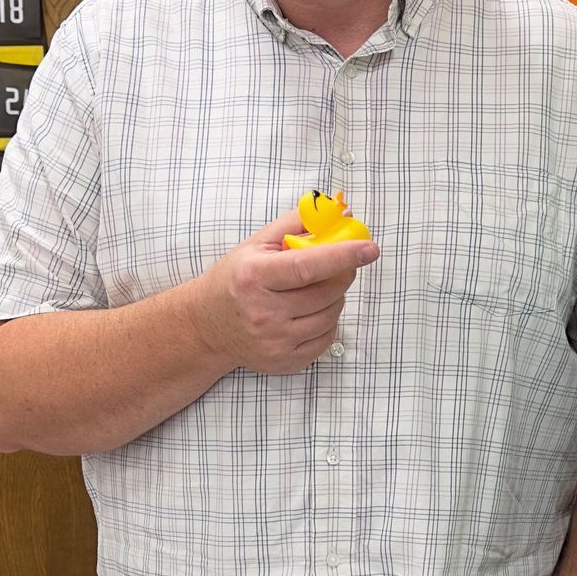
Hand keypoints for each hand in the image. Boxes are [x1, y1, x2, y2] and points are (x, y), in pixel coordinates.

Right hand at [189, 208, 378, 375]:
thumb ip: (298, 225)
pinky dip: (327, 321)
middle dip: (342, 274)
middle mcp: (263, 312)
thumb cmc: (236, 279)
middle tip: (339, 265)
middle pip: (326, 292)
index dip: (342, 256)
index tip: (370, 248)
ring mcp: (275, 341)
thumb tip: (339, 213)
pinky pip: (327, 339)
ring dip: (335, 298)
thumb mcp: (257, 245)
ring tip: (316, 289)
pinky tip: (310, 312)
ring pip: (331, 315)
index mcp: (254, 277)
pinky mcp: (285, 362)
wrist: (206, 326)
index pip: (306, 266)